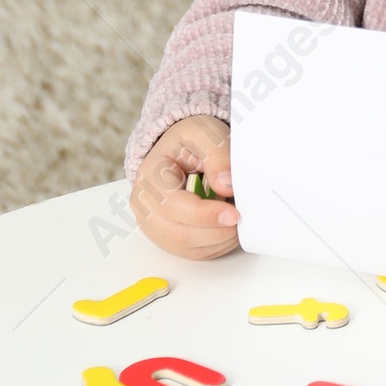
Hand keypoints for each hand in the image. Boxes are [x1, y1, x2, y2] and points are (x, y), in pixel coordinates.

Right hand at [131, 116, 239, 258]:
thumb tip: (225, 184)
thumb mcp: (205, 133)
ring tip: (236, 220)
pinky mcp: (166, 237)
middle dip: (215, 232)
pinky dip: (215, 246)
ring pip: (186, 248)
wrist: (182, 149)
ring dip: (217, 240)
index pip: (172, 206)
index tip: (233, 214)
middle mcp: (144, 205)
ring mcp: (153, 224)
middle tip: (241, 219)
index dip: (205, 215)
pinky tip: (228, 228)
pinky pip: (192, 252)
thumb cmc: (191, 140)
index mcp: (149, 176)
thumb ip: (217, 154)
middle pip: (178, 234)